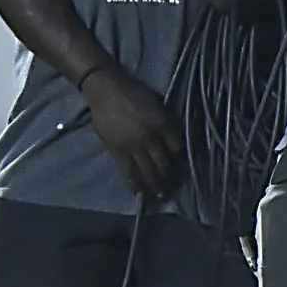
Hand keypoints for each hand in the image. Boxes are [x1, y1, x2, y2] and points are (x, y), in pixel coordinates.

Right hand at [81, 64, 182, 196]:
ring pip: (147, 171)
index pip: (176, 148)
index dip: (179, 161)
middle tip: (171, 190)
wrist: (106, 90)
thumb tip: (168, 143)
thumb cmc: (133, 92)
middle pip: (164, 163)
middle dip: (169, 179)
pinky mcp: (118, 150)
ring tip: (158, 196)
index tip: (180, 170)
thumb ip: (163, 123)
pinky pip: (128, 171)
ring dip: (154, 185)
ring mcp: (133, 145)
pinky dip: (133, 183)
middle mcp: (151, 137)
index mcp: (163, 124)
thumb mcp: (156, 104)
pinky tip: (138, 192)